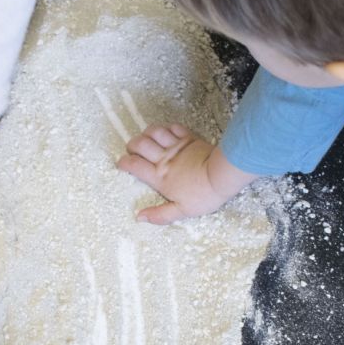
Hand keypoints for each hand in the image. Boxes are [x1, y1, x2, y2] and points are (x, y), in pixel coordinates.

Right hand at [116, 124, 256, 224]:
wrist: (222, 176)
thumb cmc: (203, 196)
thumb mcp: (182, 211)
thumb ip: (160, 215)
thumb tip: (139, 217)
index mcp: (159, 177)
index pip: (134, 165)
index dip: (124, 163)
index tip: (121, 164)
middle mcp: (163, 159)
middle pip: (140, 144)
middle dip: (131, 145)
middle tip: (132, 150)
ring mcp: (176, 146)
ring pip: (154, 132)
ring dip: (146, 133)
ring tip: (146, 139)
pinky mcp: (189, 138)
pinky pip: (172, 127)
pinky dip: (166, 128)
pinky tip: (166, 133)